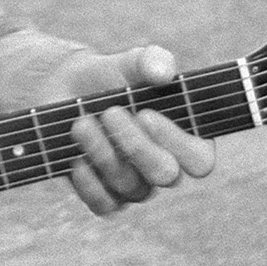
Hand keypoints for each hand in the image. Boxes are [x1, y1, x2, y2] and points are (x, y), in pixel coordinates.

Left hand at [53, 44, 215, 215]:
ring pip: (130, 186)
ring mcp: (136, 185)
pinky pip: (105, 204)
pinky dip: (88, 182)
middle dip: (135, 144)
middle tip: (110, 113)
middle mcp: (166, 167)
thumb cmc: (112, 76)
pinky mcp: (105, 196)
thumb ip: (153, 60)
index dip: (176, 142)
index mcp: (186, 139)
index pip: (199, 160)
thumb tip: (163, 73)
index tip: (146, 113)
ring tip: (81, 122)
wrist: (67, 89)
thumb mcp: (131, 61)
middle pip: (165, 175)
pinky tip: (75, 157)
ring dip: (103, 152)